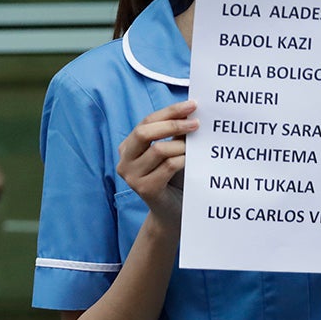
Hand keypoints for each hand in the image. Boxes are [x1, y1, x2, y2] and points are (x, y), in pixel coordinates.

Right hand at [116, 99, 198, 226]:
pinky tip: (192, 162)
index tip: (192, 105)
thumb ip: (176, 134)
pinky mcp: (144, 189)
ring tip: (196, 148)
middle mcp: (124, 160)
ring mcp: (131, 176)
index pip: (146, 121)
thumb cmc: (174, 180)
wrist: (173, 214)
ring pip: (158, 150)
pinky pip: (167, 166)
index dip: (169, 111)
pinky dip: (183, 160)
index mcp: (128, 147)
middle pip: (144, 132)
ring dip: (181, 146)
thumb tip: (191, 112)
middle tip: (196, 123)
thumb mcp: (173, 152)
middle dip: (172, 124)